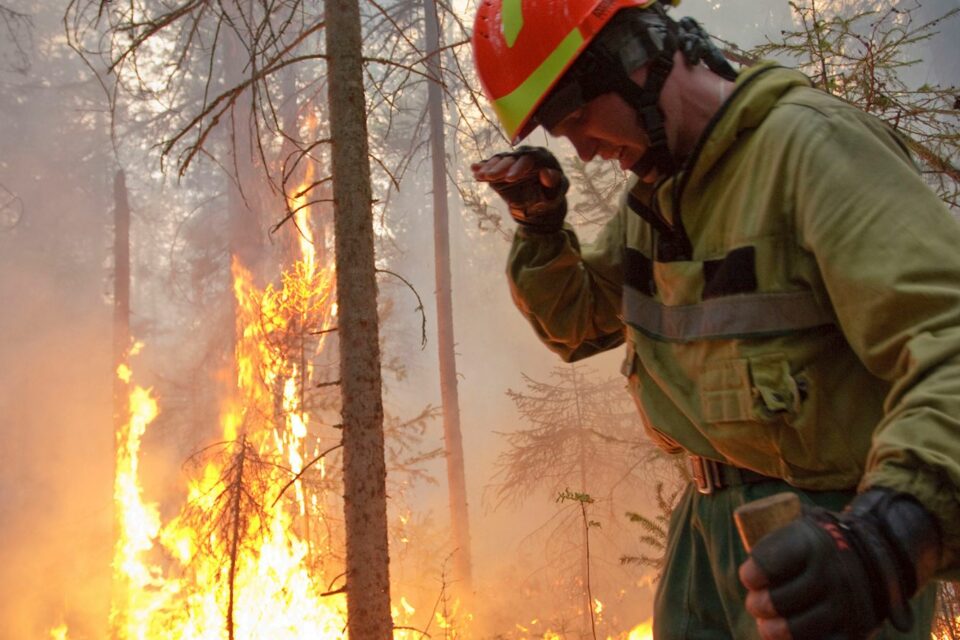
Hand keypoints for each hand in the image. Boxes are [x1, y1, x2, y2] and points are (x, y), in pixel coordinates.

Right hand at [471, 146, 568, 232]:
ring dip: (488, 168)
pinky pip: (492, 166)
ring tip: (479, 175)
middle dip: (499, 167)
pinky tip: (474, 169)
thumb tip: (546, 173)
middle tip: (489, 176)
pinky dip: (483, 168)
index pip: (529, 159)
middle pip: (511, 158)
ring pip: (500, 161)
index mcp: (541, 158)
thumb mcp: (556, 192)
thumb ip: (554, 183)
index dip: (518, 167)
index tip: (510, 178)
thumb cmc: (550, 196)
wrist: (538, 204)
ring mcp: (512, 161)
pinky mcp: (501, 168)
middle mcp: (525, 155)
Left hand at [738, 488, 940, 639]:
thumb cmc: (817, 542)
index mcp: (812, 543)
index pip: (767, 565)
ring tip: (767, 625)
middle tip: (756, 603)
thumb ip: (771, 534)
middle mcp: (832, 573)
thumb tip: (748, 557)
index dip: (751, 575)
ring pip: (797, 629)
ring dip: (773, 631)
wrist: (873, 554)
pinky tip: (790, 637)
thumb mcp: (799, 525)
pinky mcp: (855, 630)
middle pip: (778, 601)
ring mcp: (846, 604)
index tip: (749, 578)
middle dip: (758, 605)